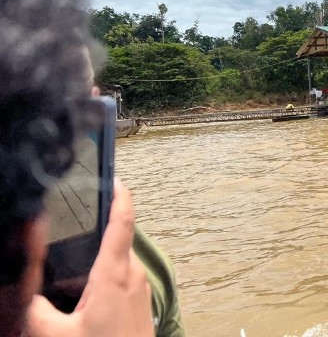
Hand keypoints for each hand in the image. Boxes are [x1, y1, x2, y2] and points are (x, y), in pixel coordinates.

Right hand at [26, 180, 153, 336]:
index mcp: (115, 273)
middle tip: (68, 221)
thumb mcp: (51, 333)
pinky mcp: (139, 305)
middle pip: (116, 238)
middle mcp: (133, 275)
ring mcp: (140, 291)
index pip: (123, 219)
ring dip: (96, 256)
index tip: (110, 174)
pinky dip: (102, 276)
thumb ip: (33, 303)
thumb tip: (19, 278)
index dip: (119, 193)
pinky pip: (121, 279)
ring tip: (66, 258)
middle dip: (94, 228)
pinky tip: (80, 291)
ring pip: (117, 261)